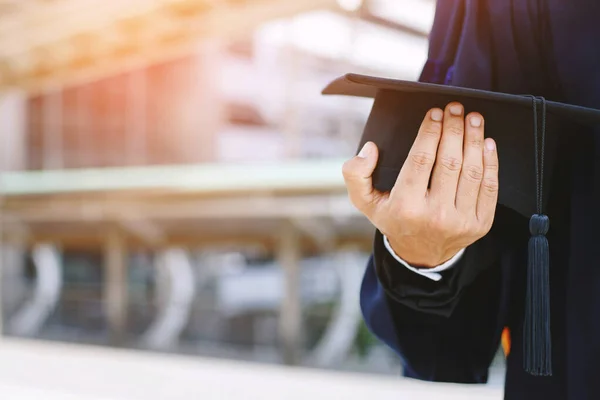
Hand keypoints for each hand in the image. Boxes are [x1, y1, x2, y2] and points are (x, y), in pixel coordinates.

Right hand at [342, 102, 498, 267]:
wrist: (420, 254)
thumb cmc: (393, 218)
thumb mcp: (365, 201)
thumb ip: (355, 174)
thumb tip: (370, 149)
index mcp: (405, 207)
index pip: (421, 161)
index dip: (430, 133)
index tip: (435, 113)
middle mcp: (434, 215)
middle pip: (450, 162)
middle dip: (454, 129)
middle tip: (456, 109)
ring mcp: (460, 221)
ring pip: (472, 171)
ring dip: (475, 140)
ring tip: (473, 119)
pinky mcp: (480, 224)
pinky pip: (489, 187)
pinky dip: (490, 162)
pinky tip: (487, 142)